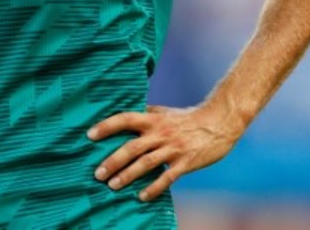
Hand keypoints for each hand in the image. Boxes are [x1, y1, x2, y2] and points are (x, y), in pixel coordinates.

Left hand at [86, 104, 242, 201]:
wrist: (219, 122)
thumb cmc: (188, 117)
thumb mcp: (164, 112)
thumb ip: (146, 115)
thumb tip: (125, 115)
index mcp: (153, 119)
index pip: (125, 119)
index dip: (107, 126)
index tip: (90, 135)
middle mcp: (160, 133)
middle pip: (131, 147)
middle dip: (113, 161)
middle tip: (98, 173)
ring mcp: (173, 148)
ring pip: (146, 163)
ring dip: (127, 176)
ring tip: (112, 186)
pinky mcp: (186, 162)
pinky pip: (167, 177)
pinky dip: (154, 188)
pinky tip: (142, 196)